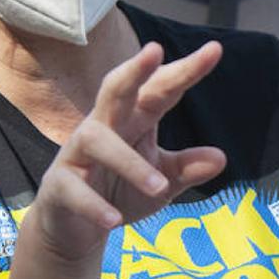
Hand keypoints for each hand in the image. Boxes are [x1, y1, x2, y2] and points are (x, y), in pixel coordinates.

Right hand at [32, 41, 226, 260]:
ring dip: (129, 162)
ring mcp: (76, 154)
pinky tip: (113, 220)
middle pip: (115, 90)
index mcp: (132, 120)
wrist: (74, 228)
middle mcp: (103, 127)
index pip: (159, 89)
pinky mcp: (57, 186)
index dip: (185, 71)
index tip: (214, 49)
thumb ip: (186, 167)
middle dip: (134, 70)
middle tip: (154, 49)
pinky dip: (93, 204)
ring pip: (96, 140)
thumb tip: (221, 157)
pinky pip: (73, 189)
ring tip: (159, 185)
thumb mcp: (161, 179)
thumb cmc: (120, 190)